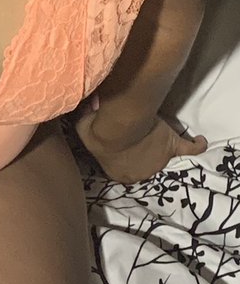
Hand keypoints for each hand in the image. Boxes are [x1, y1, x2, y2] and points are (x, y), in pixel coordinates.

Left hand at [73, 109, 206, 183]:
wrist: (118, 127)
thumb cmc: (98, 131)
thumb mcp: (82, 129)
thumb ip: (84, 123)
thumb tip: (84, 111)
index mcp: (117, 172)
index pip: (118, 165)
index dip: (116, 151)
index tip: (114, 138)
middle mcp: (140, 172)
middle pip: (139, 159)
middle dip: (136, 147)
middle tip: (131, 130)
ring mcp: (158, 161)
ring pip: (158, 152)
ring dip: (154, 141)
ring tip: (148, 127)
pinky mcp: (171, 147)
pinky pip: (188, 148)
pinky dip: (195, 145)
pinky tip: (201, 142)